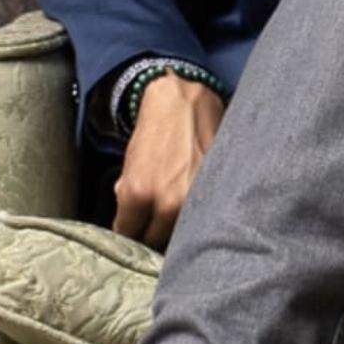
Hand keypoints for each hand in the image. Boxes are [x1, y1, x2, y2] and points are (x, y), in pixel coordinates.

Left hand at [112, 69, 224, 250]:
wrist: (184, 101)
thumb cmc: (155, 130)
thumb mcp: (130, 166)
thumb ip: (128, 200)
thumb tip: (130, 225)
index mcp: (138, 194)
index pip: (129, 237)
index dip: (129, 236)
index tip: (134, 232)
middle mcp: (168, 201)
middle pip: (156, 242)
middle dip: (151, 236)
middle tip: (153, 228)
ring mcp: (195, 196)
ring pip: (182, 233)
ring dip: (176, 229)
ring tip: (173, 218)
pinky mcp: (215, 189)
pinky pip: (201, 216)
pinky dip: (196, 216)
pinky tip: (192, 207)